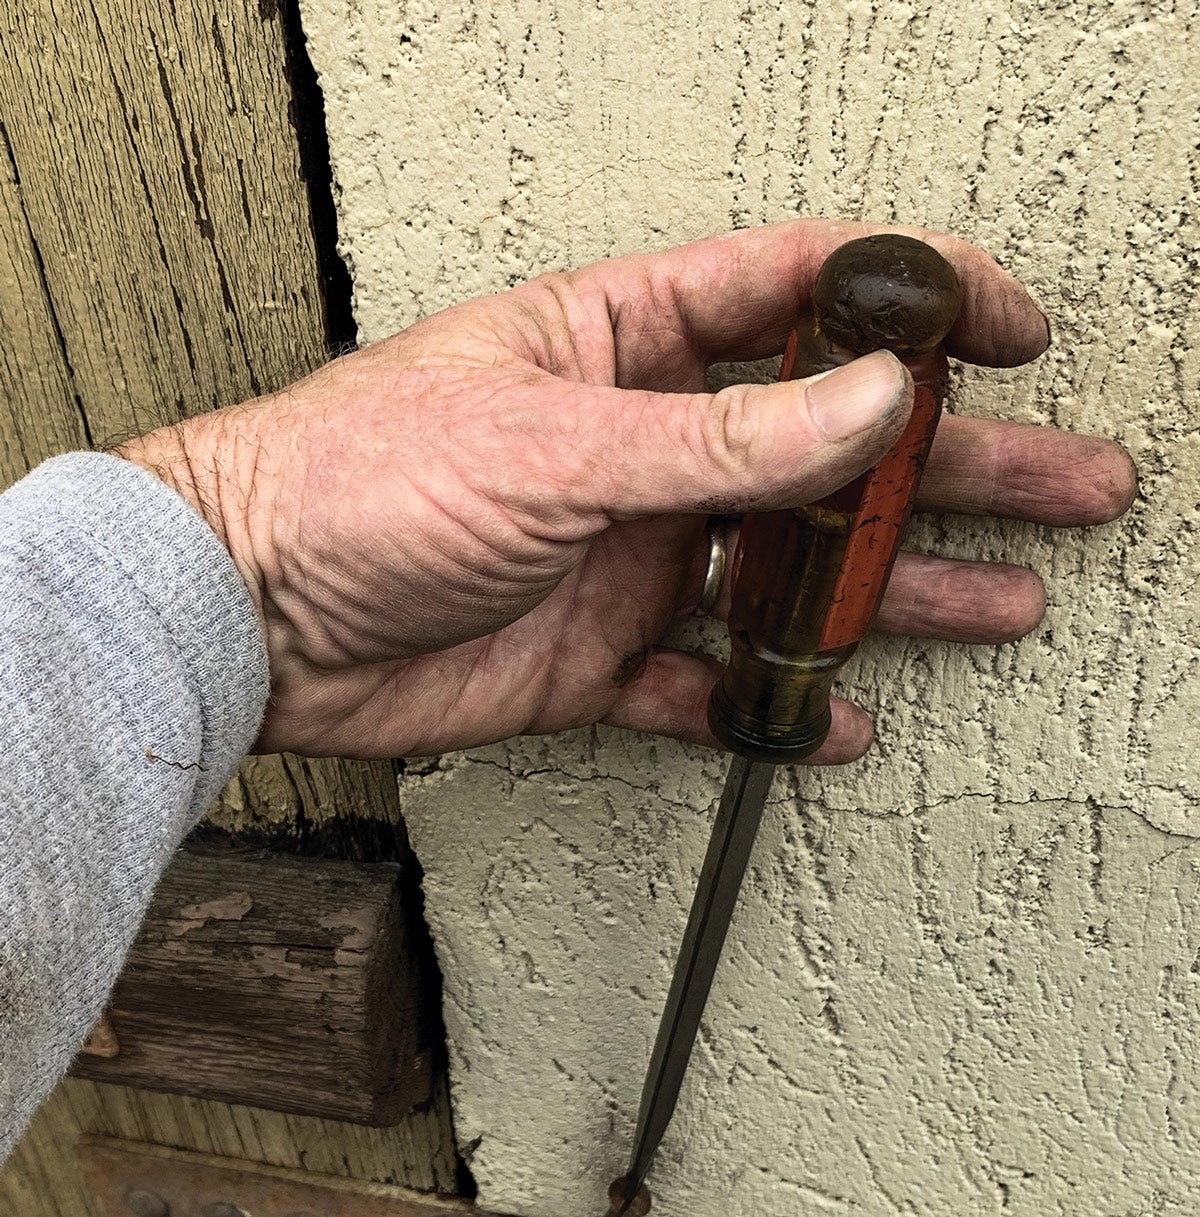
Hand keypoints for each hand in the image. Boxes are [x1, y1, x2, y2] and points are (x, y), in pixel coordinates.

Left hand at [118, 219, 1135, 760]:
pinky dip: (773, 705)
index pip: (797, 295)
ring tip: (1002, 601)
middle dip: (949, 465)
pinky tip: (839, 720)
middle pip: (827, 447)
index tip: (1004, 330)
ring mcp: (627, 554)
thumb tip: (869, 399)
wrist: (254, 618)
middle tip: (1060, 482)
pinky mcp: (598, 656)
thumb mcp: (555, 441)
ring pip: (789, 569)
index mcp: (624, 344)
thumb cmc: (355, 482)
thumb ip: (722, 437)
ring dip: (893, 590)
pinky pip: (711, 682)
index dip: (911, 303)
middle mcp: (639, 447)